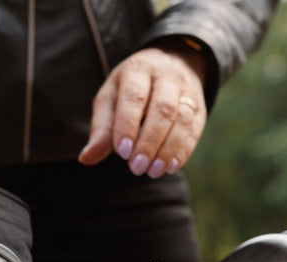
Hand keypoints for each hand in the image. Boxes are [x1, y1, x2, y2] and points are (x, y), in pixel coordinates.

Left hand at [79, 40, 209, 177]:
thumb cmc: (130, 88)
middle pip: (163, 108)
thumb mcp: (110, 99)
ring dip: (169, 149)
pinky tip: (170, 168)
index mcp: (138, 70)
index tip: (122, 153)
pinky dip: (183, 150)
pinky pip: (195, 128)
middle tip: (137, 168)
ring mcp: (187, 90)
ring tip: (153, 172)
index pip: (134, 97)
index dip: (128, 125)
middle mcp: (166, 76)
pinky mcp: (200, 106)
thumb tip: (87, 158)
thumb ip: (101, 129)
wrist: (169, 64)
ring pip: (183, 119)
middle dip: (150, 141)